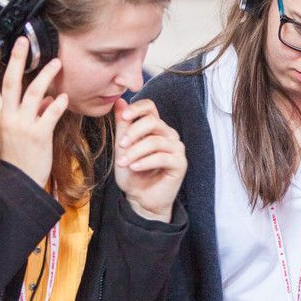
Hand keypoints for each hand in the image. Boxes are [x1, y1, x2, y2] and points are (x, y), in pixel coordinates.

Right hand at [0, 38, 68, 187]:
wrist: (18, 182)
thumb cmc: (18, 156)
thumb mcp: (16, 132)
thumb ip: (29, 112)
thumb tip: (44, 99)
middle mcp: (7, 117)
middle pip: (10, 82)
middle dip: (17, 60)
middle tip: (23, 40)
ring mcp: (22, 126)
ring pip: (32, 94)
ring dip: (45, 77)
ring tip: (56, 62)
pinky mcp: (38, 136)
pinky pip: (49, 116)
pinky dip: (57, 105)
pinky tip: (65, 97)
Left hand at [113, 98, 185, 221]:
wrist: (140, 199)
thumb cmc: (132, 174)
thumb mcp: (122, 148)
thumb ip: (123, 126)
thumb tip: (119, 101)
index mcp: (156, 128)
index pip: (150, 107)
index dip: (137, 108)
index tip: (124, 117)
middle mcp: (169, 135)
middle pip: (153, 121)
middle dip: (133, 133)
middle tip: (120, 146)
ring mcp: (177, 148)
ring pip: (155, 141)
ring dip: (135, 151)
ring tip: (123, 162)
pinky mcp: (180, 163)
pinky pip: (161, 157)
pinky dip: (144, 162)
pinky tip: (134, 167)